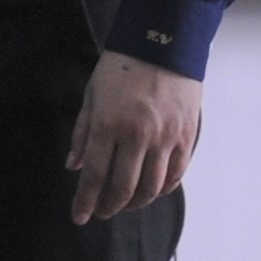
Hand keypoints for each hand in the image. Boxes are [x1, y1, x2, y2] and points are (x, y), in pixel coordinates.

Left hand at [66, 48, 200, 223]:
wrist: (163, 43)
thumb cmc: (121, 67)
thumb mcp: (92, 95)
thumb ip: (83, 133)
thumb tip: (74, 166)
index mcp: (109, 124)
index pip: (95, 176)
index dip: (86, 201)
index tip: (80, 217)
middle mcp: (137, 136)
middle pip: (123, 188)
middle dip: (109, 206)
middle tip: (102, 212)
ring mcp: (166, 138)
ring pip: (151, 188)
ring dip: (135, 203)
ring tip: (124, 203)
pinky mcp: (186, 137)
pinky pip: (175, 175)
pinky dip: (162, 190)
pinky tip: (152, 191)